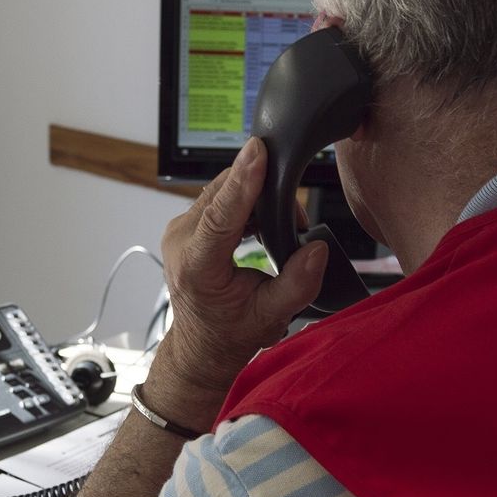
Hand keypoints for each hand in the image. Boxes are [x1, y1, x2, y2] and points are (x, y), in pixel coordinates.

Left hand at [150, 137, 327, 418]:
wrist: (201, 345)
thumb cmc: (231, 333)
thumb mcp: (271, 317)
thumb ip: (297, 285)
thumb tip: (316, 249)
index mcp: (197, 266)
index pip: (220, 215)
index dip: (243, 181)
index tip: (258, 151)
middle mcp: (181, 241)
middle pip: (223, 192)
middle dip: (264, 191)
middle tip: (294, 219)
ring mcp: (180, 229)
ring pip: (221, 189)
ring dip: (256, 196)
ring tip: (281, 227)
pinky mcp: (187, 224)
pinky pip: (218, 197)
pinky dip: (244, 201)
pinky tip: (263, 223)